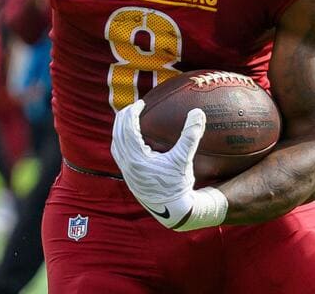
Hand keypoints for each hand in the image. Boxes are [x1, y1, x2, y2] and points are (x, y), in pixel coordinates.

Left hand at [111, 101, 227, 231]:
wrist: (172, 210)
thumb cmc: (178, 185)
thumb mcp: (184, 160)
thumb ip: (190, 135)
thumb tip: (198, 112)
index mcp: (136, 158)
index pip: (128, 128)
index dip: (133, 113)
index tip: (141, 103)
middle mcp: (127, 163)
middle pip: (118, 133)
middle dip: (124, 117)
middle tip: (135, 106)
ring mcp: (125, 170)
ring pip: (116, 142)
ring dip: (120, 128)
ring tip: (130, 117)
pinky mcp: (127, 175)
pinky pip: (118, 152)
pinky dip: (121, 140)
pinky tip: (130, 137)